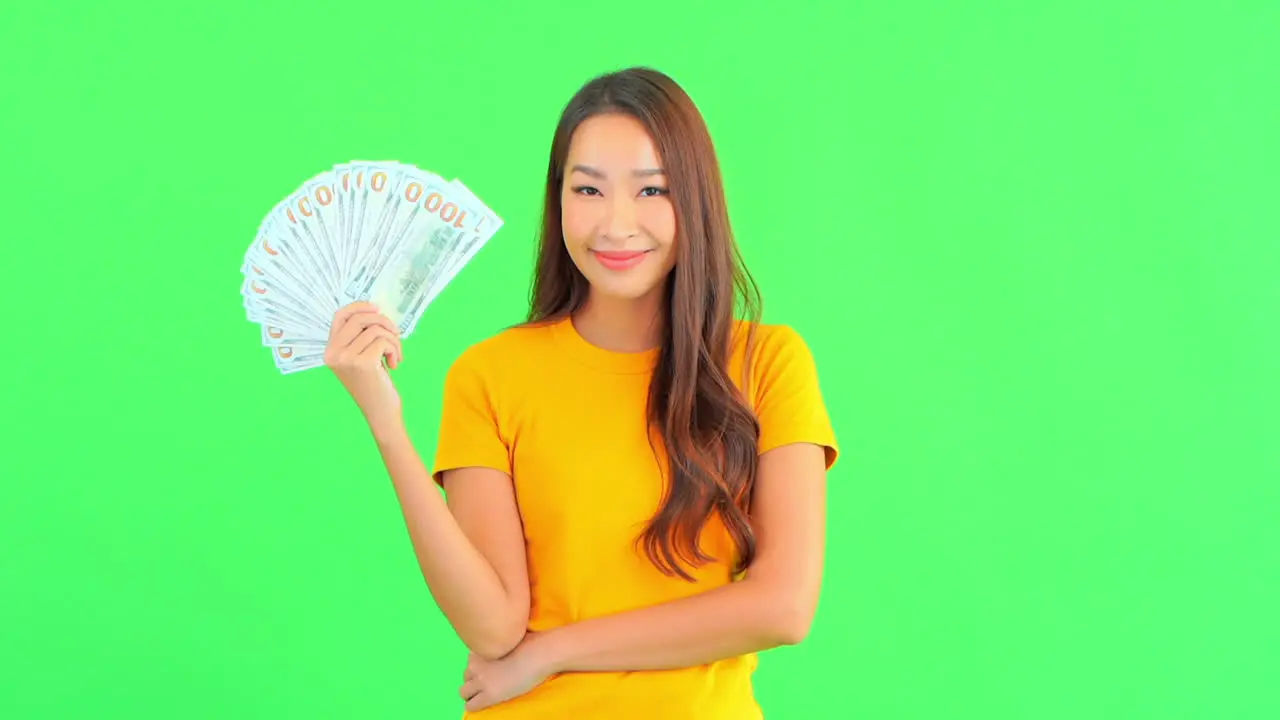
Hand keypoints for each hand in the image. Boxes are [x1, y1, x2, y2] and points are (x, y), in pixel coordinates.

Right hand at [324, 302, 403, 426]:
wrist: (380, 412)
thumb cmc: (374, 384)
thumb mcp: (360, 357)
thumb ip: (360, 337)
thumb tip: (375, 310)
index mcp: (330, 350)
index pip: (340, 316)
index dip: (359, 307)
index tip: (377, 308)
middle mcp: (333, 353)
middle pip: (359, 318)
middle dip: (383, 322)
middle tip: (396, 335)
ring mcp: (346, 358)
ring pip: (376, 329)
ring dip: (393, 340)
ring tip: (395, 356)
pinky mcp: (363, 363)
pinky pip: (384, 341)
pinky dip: (395, 349)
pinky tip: (394, 364)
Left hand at [459, 634, 553, 711]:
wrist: (538, 655)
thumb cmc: (530, 641)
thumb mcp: (507, 637)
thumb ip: (497, 642)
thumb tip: (501, 643)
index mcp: (480, 648)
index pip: (470, 661)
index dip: (479, 666)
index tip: (489, 668)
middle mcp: (475, 664)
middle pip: (465, 675)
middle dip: (474, 679)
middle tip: (488, 681)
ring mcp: (481, 681)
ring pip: (463, 691)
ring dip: (473, 692)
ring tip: (486, 693)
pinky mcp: (488, 696)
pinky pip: (471, 705)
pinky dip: (474, 705)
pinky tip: (484, 703)